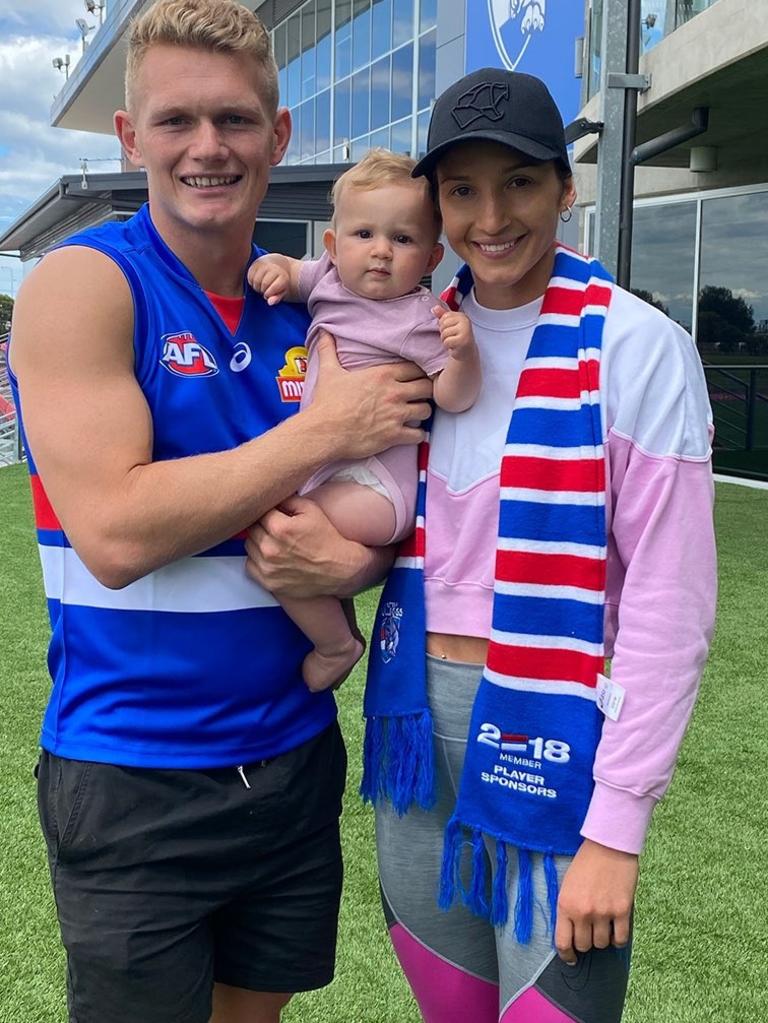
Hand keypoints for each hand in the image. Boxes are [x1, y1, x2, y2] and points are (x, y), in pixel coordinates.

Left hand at [245, 494, 381, 598]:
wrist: (339, 570)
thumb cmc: (327, 538)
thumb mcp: (312, 510)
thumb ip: (288, 499)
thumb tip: (272, 496)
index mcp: (279, 528)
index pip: (259, 513)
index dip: (268, 513)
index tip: (276, 516)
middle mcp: (270, 549)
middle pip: (252, 530)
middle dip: (262, 527)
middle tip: (276, 530)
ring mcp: (267, 568)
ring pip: (249, 547)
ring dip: (258, 543)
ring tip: (275, 544)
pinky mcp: (268, 583)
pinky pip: (250, 567)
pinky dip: (257, 561)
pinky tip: (272, 559)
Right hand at [247, 258, 289, 304]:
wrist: (277, 266)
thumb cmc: (279, 282)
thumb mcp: (281, 292)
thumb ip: (276, 298)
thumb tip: (269, 303)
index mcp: (283, 276)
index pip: (272, 290)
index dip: (268, 294)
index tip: (269, 293)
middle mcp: (274, 268)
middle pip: (263, 285)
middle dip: (262, 290)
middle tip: (265, 289)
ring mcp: (264, 264)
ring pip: (255, 281)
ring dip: (257, 287)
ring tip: (261, 286)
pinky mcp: (255, 264)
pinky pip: (250, 277)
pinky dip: (252, 282)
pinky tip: (257, 281)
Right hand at [306, 332, 432, 460]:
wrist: (324, 432)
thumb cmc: (327, 403)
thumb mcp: (329, 372)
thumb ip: (330, 350)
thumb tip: (323, 332)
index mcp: (382, 374)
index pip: (415, 368)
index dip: (418, 373)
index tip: (416, 377)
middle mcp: (394, 392)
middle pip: (426, 387)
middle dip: (425, 391)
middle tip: (419, 395)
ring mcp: (396, 414)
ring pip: (426, 410)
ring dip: (422, 412)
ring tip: (415, 414)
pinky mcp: (394, 435)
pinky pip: (419, 434)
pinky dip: (417, 434)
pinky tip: (411, 433)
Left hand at [433, 307, 476, 361]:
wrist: (466, 352)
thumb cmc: (457, 337)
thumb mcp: (450, 324)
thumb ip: (442, 315)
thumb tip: (434, 308)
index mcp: (462, 316)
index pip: (444, 317)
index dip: (443, 325)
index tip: (451, 330)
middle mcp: (465, 321)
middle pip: (443, 325)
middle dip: (444, 333)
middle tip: (452, 337)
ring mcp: (465, 331)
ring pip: (444, 333)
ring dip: (445, 340)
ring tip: (453, 342)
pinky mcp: (463, 341)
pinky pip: (447, 342)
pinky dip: (448, 346)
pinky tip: (454, 346)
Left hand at [554, 839, 637, 964]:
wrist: (608, 846)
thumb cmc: (586, 863)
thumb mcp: (567, 885)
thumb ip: (568, 909)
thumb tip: (572, 933)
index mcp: (565, 905)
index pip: (563, 942)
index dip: (567, 955)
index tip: (571, 958)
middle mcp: (583, 912)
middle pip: (584, 946)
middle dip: (586, 943)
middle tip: (589, 933)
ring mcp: (603, 913)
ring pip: (602, 944)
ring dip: (602, 939)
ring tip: (603, 926)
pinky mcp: (622, 911)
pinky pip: (620, 939)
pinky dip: (618, 939)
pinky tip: (616, 931)